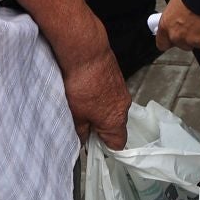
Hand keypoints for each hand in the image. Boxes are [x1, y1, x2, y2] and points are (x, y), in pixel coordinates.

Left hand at [60, 26, 130, 148]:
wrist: (86, 52)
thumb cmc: (81, 84)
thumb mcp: (76, 115)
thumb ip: (81, 132)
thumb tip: (82, 139)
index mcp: (116, 121)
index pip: (118, 144)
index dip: (105, 147)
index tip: (93, 146)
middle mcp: (124, 106)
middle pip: (116, 125)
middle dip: (101, 127)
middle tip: (83, 124)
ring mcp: (122, 90)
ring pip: (113, 108)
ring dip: (100, 110)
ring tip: (82, 104)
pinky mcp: (117, 77)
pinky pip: (111, 93)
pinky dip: (100, 95)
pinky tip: (86, 90)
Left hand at [155, 0, 199, 51]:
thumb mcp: (176, 2)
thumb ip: (175, 16)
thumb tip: (179, 16)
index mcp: (166, 25)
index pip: (162, 43)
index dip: (169, 40)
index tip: (172, 37)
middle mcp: (177, 36)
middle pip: (182, 44)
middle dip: (189, 37)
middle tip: (196, 24)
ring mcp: (193, 40)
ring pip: (198, 43)